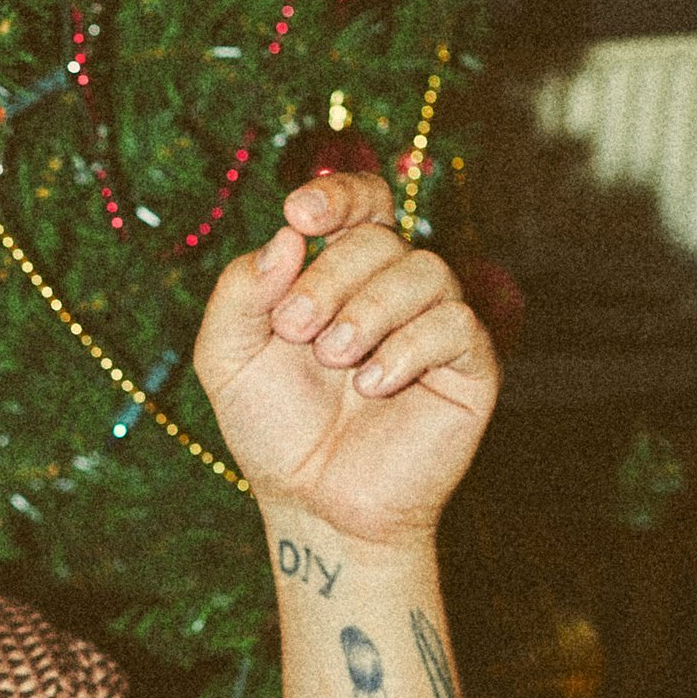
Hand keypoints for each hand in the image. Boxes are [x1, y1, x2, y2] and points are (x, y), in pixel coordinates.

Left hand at [194, 171, 496, 550]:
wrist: (313, 504)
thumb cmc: (274, 430)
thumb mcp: (227, 357)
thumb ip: (240, 293)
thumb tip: (286, 235)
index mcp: (339, 275)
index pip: (360, 204)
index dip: (338, 194)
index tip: (299, 214)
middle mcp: (392, 289)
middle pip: (379, 237)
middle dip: (330, 277)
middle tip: (297, 331)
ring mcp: (434, 324)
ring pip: (425, 270)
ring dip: (368, 311)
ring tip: (335, 360)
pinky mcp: (469, 366)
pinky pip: (456, 324)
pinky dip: (408, 348)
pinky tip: (374, 384)